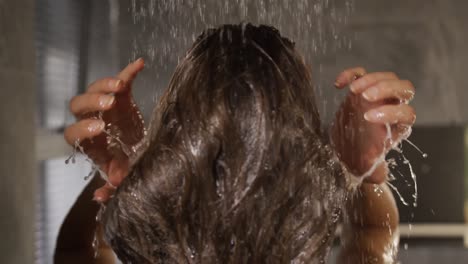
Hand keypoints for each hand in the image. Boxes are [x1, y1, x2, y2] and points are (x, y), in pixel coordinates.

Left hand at [64, 58, 145, 201]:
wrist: (140, 151)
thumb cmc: (127, 165)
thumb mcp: (122, 176)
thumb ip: (112, 186)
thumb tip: (101, 196)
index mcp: (89, 142)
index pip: (73, 133)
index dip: (82, 129)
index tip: (100, 129)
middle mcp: (93, 120)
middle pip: (78, 105)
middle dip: (91, 101)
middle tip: (109, 104)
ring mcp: (107, 106)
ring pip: (94, 88)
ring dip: (105, 85)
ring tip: (120, 87)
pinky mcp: (123, 96)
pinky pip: (123, 79)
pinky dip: (129, 72)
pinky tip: (140, 65)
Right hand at [331, 67, 415, 182]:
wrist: (347, 151)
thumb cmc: (360, 160)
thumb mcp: (367, 169)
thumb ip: (375, 172)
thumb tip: (378, 175)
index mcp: (398, 126)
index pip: (406, 113)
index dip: (391, 113)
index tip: (368, 119)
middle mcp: (392, 107)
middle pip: (404, 88)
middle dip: (386, 89)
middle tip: (365, 96)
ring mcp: (378, 96)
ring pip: (387, 77)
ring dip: (371, 79)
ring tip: (353, 90)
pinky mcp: (362, 89)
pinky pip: (363, 73)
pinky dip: (352, 74)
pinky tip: (339, 84)